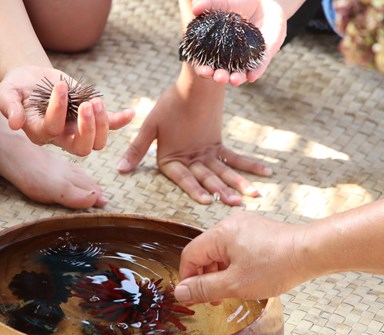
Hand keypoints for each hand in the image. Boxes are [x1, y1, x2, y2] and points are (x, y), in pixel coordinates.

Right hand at [0, 66, 134, 154]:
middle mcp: (61, 137)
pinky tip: (130, 113)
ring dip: (102, 124)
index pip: (53, 129)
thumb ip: (10, 107)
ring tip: (97, 101)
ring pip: (97, 142)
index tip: (60, 86)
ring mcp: (77, 129)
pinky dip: (120, 121)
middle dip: (88, 129)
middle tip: (88, 104)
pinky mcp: (90, 118)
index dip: (59, 109)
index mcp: (40, 132)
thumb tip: (15, 123)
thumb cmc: (16, 88)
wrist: (31, 80)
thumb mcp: (6, 94)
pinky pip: (110, 126)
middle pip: (81, 148)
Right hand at [117, 83, 270, 204]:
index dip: (194, 189)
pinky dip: (249, 165)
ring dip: (237, 183)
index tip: (207, 200)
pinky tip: (265, 173)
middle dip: (221, 190)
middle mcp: (187, 162)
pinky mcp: (217, 148)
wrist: (191, 84)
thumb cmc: (170, 103)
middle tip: (235, 202)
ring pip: (221, 173)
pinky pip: (234, 159)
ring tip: (252, 195)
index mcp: (169, 161)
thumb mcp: (152, 126)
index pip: (183, 178)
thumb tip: (119, 169)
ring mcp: (203, 156)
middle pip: (205, 178)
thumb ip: (137, 148)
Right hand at [175, 211, 311, 303]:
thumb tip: (181, 291)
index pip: (190, 255)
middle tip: (212, 299)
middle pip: (205, 252)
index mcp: (220, 233)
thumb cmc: (276, 264)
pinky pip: (236, 247)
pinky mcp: (257, 230)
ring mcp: (245, 225)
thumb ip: (204, 288)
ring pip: (221, 251)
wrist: (311, 251)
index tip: (192, 297)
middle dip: (205, 277)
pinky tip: (245, 278)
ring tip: (230, 291)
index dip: (187, 278)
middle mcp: (230, 224)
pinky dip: (234, 264)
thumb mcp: (235, 284)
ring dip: (220, 272)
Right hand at [189, 0, 288, 85]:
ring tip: (234, 80)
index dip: (203, 69)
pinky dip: (255, 72)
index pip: (205, 64)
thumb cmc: (237, 4)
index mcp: (214, 49)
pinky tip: (252, 76)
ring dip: (236, 79)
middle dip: (220, 77)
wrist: (263, 4)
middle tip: (219, 77)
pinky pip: (258, 67)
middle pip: (222, 73)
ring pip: (240, 74)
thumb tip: (195, 9)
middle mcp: (229, 59)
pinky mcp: (262, 57)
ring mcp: (245, 60)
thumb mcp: (222, 3)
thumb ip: (208, 5)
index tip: (204, 70)